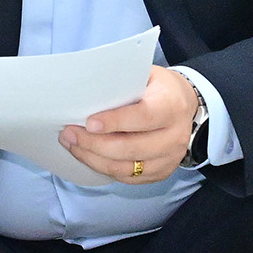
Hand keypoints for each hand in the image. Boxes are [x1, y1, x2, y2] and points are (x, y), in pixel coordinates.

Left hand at [61, 67, 199, 183]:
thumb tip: (85, 91)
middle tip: (69, 134)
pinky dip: (103, 168)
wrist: (184, 106)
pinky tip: (88, 156)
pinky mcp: (161, 173)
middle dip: (94, 144)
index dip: (116, 122)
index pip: (143, 117)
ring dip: (93, 159)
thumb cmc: (157, 88)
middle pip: (130, 148)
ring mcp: (170, 159)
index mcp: (171, 106)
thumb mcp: (145, 74)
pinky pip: (127, 177)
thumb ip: (121, 82)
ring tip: (72, 145)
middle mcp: (175, 136)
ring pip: (125, 168)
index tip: (89, 123)